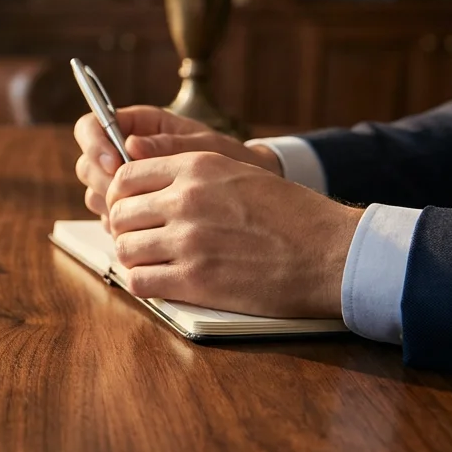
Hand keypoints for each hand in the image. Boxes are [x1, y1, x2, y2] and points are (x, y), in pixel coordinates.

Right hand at [73, 106, 281, 225]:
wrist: (252, 195)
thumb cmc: (233, 163)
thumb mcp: (208, 149)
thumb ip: (171, 145)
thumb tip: (132, 144)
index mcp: (139, 126)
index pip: (91, 126)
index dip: (94, 143)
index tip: (114, 163)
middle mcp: (124, 154)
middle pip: (87, 164)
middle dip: (103, 183)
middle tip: (128, 200)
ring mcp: (125, 185)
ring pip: (94, 194)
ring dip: (111, 208)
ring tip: (146, 218)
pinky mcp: (131, 211)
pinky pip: (109, 219)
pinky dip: (121, 227)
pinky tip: (148, 232)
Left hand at [105, 152, 361, 317]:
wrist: (332, 253)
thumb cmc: (292, 216)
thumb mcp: (239, 173)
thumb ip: (190, 173)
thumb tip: (141, 179)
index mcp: (197, 167)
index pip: (126, 177)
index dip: (121, 198)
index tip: (130, 213)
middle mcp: (187, 199)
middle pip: (119, 214)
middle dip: (124, 230)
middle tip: (141, 241)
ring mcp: (189, 239)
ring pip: (125, 249)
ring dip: (133, 258)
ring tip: (152, 262)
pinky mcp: (195, 279)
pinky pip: (139, 281)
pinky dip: (142, 284)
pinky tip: (159, 282)